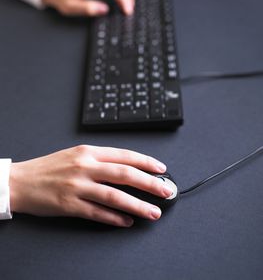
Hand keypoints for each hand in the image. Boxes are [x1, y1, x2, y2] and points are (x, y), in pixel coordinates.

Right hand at [9, 145, 172, 226]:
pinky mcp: (69, 205)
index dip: (146, 162)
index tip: (161, 169)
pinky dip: (115, 218)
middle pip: (124, 174)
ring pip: (114, 196)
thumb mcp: (76, 154)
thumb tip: (127, 169)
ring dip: (137, 205)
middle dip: (149, 183)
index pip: (124, 155)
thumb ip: (100, 159)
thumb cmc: (50, 167)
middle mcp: (85, 167)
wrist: (21, 180)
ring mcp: (77, 186)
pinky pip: (97, 213)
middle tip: (166, 191)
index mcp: (88, 152)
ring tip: (153, 212)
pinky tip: (127, 222)